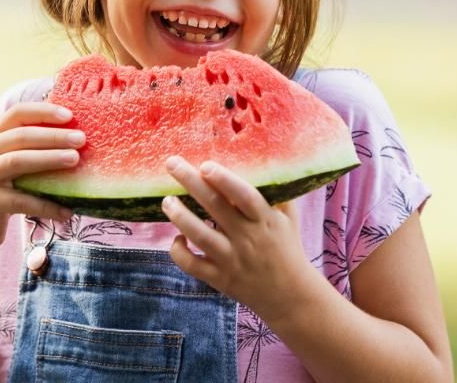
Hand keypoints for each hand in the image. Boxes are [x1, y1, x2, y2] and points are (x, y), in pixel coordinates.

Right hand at [0, 103, 80, 258]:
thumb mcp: (6, 164)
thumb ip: (28, 149)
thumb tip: (72, 139)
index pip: (16, 114)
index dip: (43, 111)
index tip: (69, 115)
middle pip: (20, 136)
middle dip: (53, 135)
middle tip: (81, 139)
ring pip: (18, 161)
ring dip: (49, 158)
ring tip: (74, 159)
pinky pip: (22, 201)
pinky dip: (47, 206)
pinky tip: (67, 211)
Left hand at [162, 156, 325, 323]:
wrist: (289, 296)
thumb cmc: (287, 248)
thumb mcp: (288, 219)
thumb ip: (275, 193)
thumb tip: (259, 160)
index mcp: (266, 221)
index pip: (245, 196)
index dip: (224, 180)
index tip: (205, 165)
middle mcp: (247, 239)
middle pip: (215, 207)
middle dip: (191, 182)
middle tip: (172, 163)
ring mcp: (231, 260)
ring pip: (200, 235)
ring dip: (180, 216)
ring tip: (167, 201)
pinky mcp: (219, 279)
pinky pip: (192, 265)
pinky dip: (179, 251)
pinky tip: (177, 239)